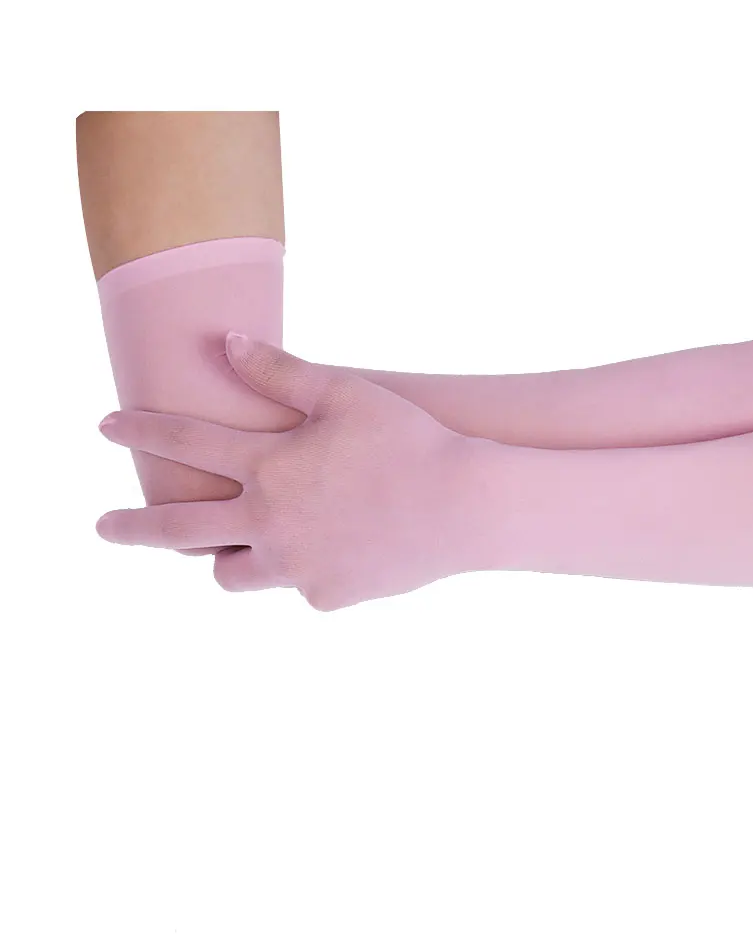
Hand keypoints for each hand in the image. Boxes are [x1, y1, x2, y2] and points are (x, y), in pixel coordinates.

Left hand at [96, 333, 489, 610]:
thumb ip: (280, 372)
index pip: (185, 443)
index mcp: (269, 466)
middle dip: (130, 526)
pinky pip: (298, 585)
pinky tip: (333, 549)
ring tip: (233, 547)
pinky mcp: (326, 595)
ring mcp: (294, 566)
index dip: (140, 430)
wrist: (463, 507)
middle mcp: (268, 521)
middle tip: (102, 527)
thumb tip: (227, 344)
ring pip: (232, 574)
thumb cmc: (408, 440)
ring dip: (226, 557)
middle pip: (177, 531)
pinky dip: (303, 567)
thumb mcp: (345, 393)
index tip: (104, 426)